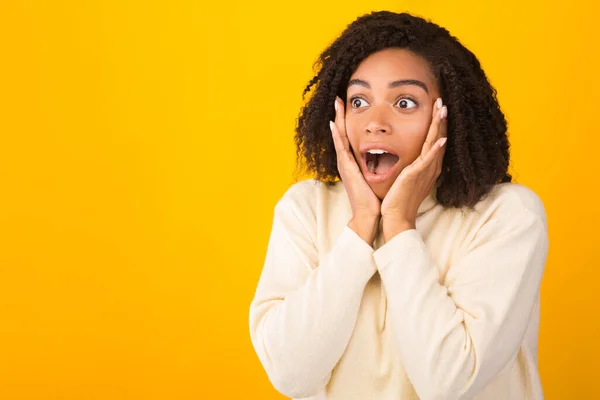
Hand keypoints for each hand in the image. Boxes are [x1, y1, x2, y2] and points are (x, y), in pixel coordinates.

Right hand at [330, 96, 379, 244]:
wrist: (368, 215)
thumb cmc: (373, 197)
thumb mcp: (375, 176)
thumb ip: (378, 165)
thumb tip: (386, 157)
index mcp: (353, 161)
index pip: (349, 136)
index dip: (347, 121)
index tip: (347, 106)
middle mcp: (346, 160)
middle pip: (341, 132)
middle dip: (339, 115)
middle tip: (338, 98)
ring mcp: (344, 164)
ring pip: (339, 136)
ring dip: (337, 119)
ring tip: (336, 103)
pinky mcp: (346, 168)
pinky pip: (341, 148)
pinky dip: (337, 135)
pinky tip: (334, 124)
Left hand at [380, 98, 447, 240]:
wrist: (396, 217)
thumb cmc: (399, 200)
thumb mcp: (405, 178)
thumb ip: (409, 166)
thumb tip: (407, 158)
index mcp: (426, 167)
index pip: (434, 141)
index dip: (437, 125)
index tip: (437, 109)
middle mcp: (429, 168)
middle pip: (438, 138)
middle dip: (440, 120)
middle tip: (442, 101)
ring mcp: (424, 171)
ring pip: (434, 144)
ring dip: (439, 126)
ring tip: (443, 110)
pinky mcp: (416, 176)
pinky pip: (428, 160)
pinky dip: (435, 149)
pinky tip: (441, 139)